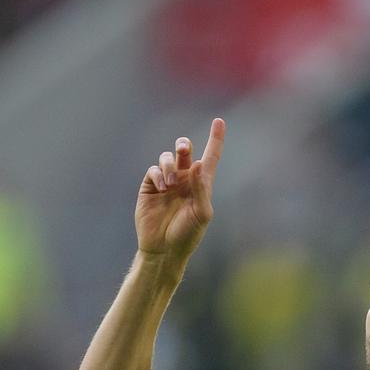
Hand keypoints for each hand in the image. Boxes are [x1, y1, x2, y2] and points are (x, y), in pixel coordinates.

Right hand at [135, 118, 225, 259]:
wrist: (163, 249)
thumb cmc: (187, 235)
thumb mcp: (201, 213)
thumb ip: (201, 188)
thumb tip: (199, 164)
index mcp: (202, 185)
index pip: (210, 157)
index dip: (215, 139)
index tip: (219, 121)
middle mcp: (185, 180)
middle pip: (184, 152)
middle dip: (183, 145)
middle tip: (182, 150)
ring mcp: (167, 182)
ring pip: (167, 158)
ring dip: (169, 166)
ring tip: (170, 184)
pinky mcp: (150, 187)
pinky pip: (153, 170)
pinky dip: (158, 174)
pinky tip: (162, 187)